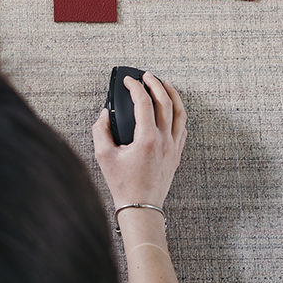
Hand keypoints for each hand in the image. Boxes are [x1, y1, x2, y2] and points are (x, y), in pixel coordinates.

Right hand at [91, 73, 187, 208]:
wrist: (140, 206)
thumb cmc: (122, 184)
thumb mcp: (103, 156)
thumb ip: (100, 130)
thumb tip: (104, 115)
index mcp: (147, 139)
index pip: (144, 103)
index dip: (135, 87)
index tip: (128, 81)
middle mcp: (164, 140)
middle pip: (166, 102)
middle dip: (156, 84)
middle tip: (147, 76)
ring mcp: (174, 147)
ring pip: (180, 113)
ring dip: (173, 95)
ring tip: (165, 85)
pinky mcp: (177, 154)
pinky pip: (182, 128)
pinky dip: (178, 113)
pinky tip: (172, 109)